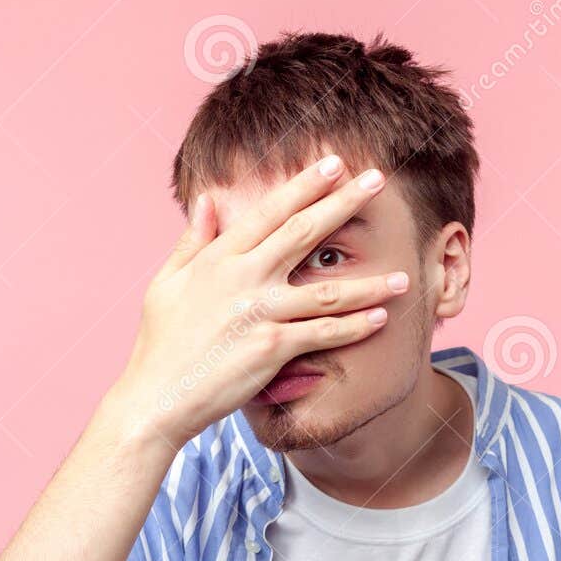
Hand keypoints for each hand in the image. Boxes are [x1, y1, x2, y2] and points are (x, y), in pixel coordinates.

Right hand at [112, 154, 408, 445]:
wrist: (157, 397)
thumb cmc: (161, 342)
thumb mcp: (166, 283)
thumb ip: (193, 240)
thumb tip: (208, 200)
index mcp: (219, 257)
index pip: (271, 211)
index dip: (305, 185)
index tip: (334, 164)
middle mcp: (244, 278)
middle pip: (304, 232)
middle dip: (344, 203)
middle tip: (377, 181)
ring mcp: (261, 312)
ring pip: (328, 290)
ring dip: (370, 283)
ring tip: (403, 276)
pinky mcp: (273, 348)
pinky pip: (325, 333)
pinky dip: (356, 326)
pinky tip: (382, 318)